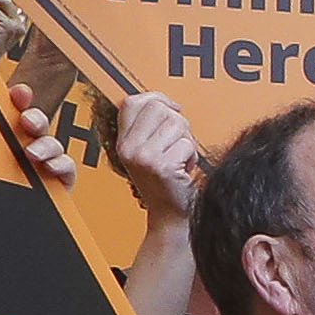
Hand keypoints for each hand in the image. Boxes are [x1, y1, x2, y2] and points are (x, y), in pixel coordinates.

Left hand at [0, 77, 77, 188]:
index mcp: (1, 138)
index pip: (11, 111)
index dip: (18, 99)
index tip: (18, 93)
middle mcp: (24, 146)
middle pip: (35, 123)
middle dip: (34, 118)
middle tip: (26, 122)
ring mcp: (43, 163)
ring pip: (51, 144)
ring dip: (46, 145)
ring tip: (33, 154)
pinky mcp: (59, 181)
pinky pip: (66, 167)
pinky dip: (61, 165)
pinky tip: (51, 167)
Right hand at [111, 93, 200, 222]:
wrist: (169, 216)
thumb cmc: (164, 184)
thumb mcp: (146, 152)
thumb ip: (149, 127)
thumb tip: (166, 102)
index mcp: (123, 141)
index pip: (131, 102)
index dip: (155, 98)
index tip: (170, 108)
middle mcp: (129, 148)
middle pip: (159, 108)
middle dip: (177, 122)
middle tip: (176, 143)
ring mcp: (143, 157)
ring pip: (177, 123)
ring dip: (186, 141)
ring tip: (179, 159)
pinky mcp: (162, 166)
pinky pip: (187, 144)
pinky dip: (192, 157)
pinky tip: (183, 170)